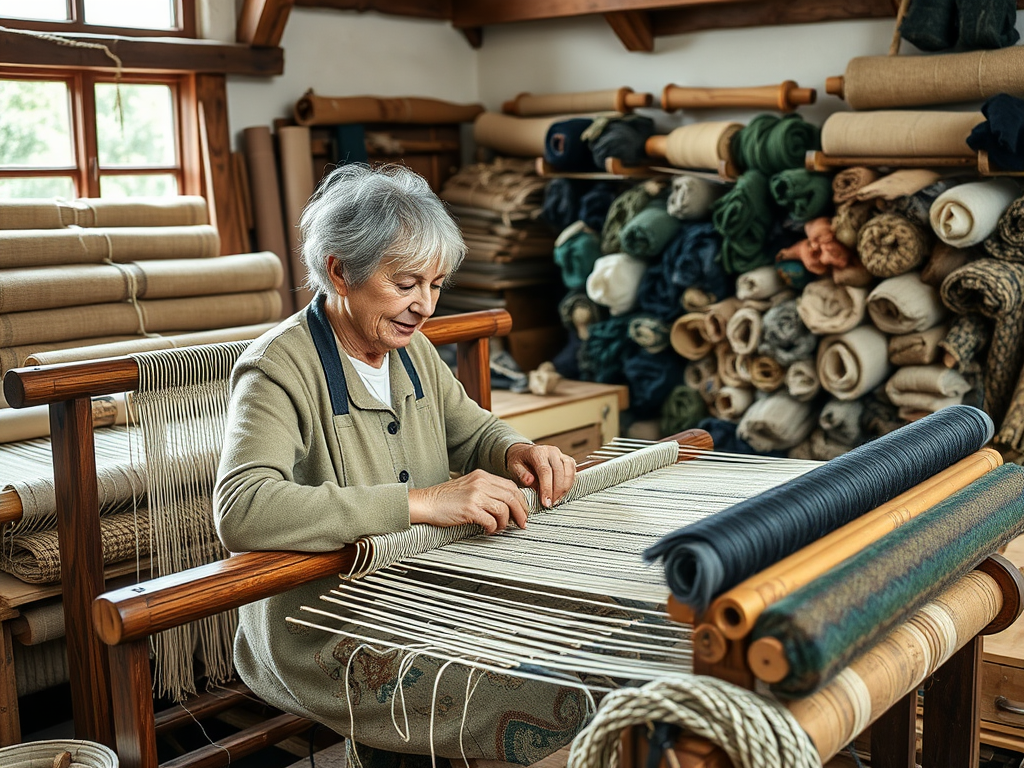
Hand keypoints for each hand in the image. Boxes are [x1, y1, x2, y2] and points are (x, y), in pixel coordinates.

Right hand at [408, 469, 528, 532]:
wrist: (426, 502)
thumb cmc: (445, 498)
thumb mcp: (468, 486)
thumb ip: (486, 490)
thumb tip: (506, 504)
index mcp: (482, 476)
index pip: (511, 486)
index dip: (520, 501)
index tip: (523, 512)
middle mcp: (481, 483)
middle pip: (512, 497)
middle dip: (520, 512)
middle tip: (521, 523)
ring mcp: (475, 495)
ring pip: (504, 509)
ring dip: (506, 522)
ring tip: (500, 528)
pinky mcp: (469, 509)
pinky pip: (491, 520)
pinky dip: (493, 528)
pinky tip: (488, 530)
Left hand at [505, 443, 575, 507]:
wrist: (525, 452)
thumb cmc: (520, 461)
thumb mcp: (514, 467)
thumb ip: (521, 474)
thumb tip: (529, 481)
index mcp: (537, 452)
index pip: (545, 471)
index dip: (547, 488)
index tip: (546, 502)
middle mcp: (551, 451)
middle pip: (559, 471)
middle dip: (556, 491)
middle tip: (551, 504)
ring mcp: (560, 454)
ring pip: (568, 471)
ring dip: (564, 488)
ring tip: (556, 500)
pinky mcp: (567, 459)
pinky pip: (572, 471)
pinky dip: (569, 484)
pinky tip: (562, 493)